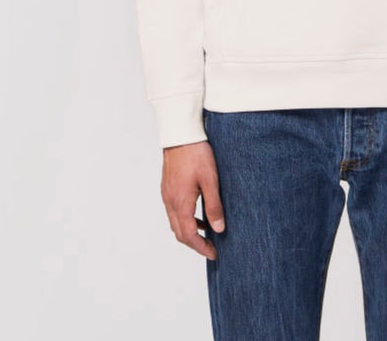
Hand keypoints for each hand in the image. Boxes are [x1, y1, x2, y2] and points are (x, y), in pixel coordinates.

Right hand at [160, 140, 225, 259]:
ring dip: (190, 231)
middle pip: (180, 233)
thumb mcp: (211, 180)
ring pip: (175, 222)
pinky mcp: (167, 187)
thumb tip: (219, 229)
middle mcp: (170, 202)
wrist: (180, 134)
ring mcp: (167, 194)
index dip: (202, 248)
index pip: (189, 236)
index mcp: (180, 204)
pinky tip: (198, 213)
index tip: (214, 253)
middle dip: (195, 244)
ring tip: (207, 232)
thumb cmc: (196, 154)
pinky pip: (174, 210)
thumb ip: (214, 206)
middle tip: (211, 247)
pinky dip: (185, 218)